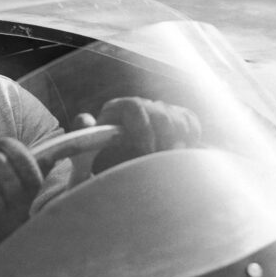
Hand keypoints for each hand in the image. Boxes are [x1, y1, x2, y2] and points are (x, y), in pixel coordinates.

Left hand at [72, 97, 200, 173]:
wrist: (117, 171)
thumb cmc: (99, 162)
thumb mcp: (86, 152)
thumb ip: (84, 136)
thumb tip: (85, 119)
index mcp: (115, 110)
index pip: (133, 107)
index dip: (142, 127)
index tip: (146, 151)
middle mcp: (139, 106)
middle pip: (161, 113)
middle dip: (164, 140)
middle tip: (161, 162)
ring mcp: (159, 111)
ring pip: (178, 118)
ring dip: (177, 142)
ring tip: (169, 163)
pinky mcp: (177, 119)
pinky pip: (191, 122)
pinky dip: (190, 138)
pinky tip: (179, 155)